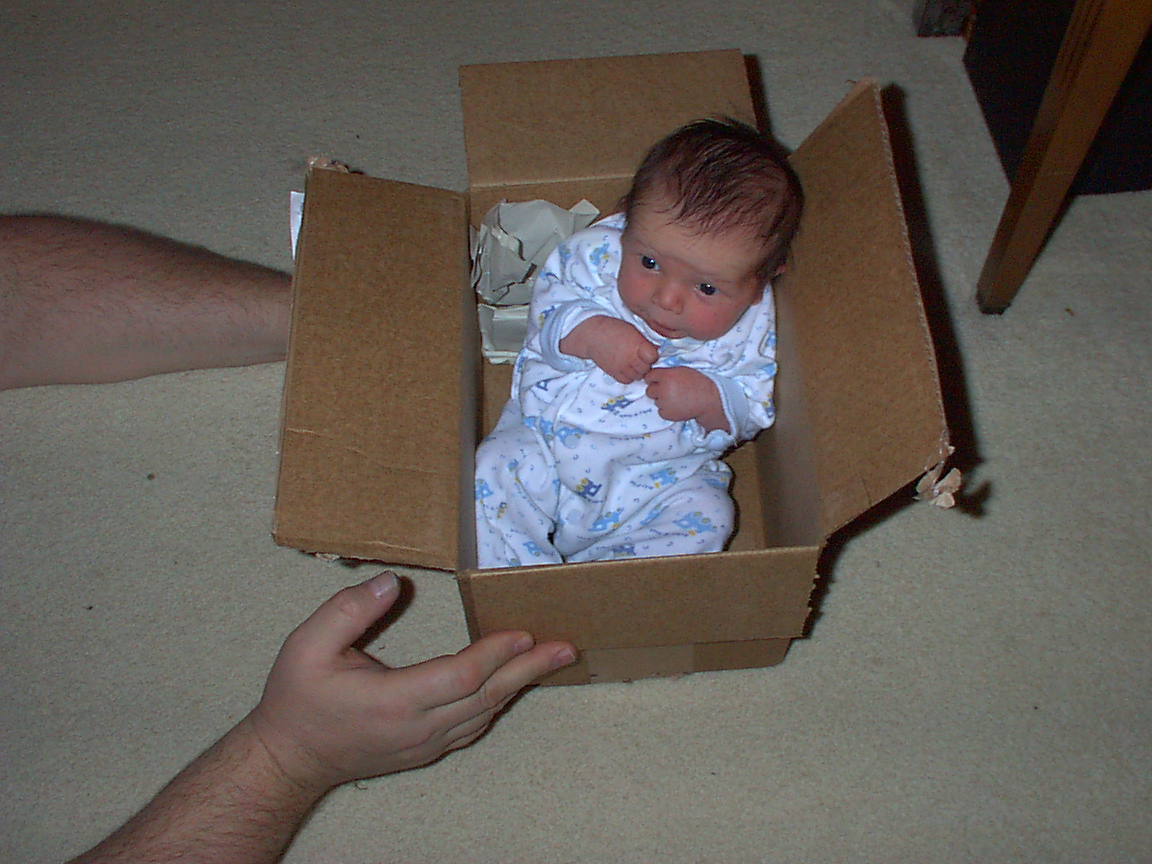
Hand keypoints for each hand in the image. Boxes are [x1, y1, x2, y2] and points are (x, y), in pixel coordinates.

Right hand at [247, 572, 576, 790]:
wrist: (288, 760)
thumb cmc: (297, 701)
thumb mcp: (306, 646)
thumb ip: (348, 610)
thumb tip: (390, 582)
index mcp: (394, 701)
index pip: (461, 676)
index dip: (495, 653)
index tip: (524, 630)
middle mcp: (418, 727)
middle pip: (487, 697)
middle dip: (529, 669)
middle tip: (566, 647)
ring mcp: (425, 744)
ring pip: (485, 713)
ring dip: (520, 684)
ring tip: (552, 659)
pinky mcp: (426, 749)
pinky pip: (473, 724)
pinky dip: (498, 701)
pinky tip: (514, 683)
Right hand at [560, 316, 657, 382]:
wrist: (592, 335)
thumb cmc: (614, 328)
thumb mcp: (633, 331)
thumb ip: (645, 342)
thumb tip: (656, 350)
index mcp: (638, 345)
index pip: (654, 357)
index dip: (653, 355)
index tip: (648, 350)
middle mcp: (631, 358)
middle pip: (647, 368)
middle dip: (646, 364)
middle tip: (640, 357)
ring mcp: (622, 367)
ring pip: (638, 376)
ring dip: (638, 371)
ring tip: (632, 362)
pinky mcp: (614, 373)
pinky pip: (627, 380)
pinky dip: (628, 376)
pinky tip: (626, 368)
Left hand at [643, 366, 728, 431]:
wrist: (709, 399)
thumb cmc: (698, 382)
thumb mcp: (682, 370)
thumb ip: (667, 372)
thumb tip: (656, 375)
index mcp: (666, 376)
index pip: (649, 376)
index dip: (654, 379)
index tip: (658, 381)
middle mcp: (662, 389)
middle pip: (649, 390)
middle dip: (656, 390)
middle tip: (668, 390)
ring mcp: (663, 403)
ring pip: (656, 401)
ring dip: (663, 400)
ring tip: (677, 399)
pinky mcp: (667, 414)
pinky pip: (661, 411)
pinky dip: (667, 410)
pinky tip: (677, 406)